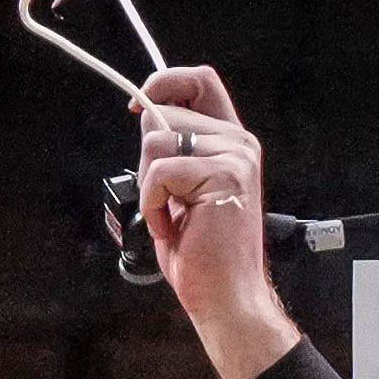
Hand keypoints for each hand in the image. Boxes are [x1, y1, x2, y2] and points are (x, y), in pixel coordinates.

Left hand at [127, 62, 293, 378]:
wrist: (227, 297)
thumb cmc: (203, 254)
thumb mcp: (181, 190)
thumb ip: (171, 149)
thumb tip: (145, 116)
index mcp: (231, 142)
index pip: (200, 80)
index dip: (164, 82)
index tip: (139, 108)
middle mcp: (238, 143)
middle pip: (165, 114)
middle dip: (147, 160)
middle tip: (167, 201)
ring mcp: (235, 157)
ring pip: (157, 142)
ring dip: (150, 188)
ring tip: (173, 218)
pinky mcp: (224, 176)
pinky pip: (159, 172)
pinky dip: (154, 205)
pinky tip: (175, 228)